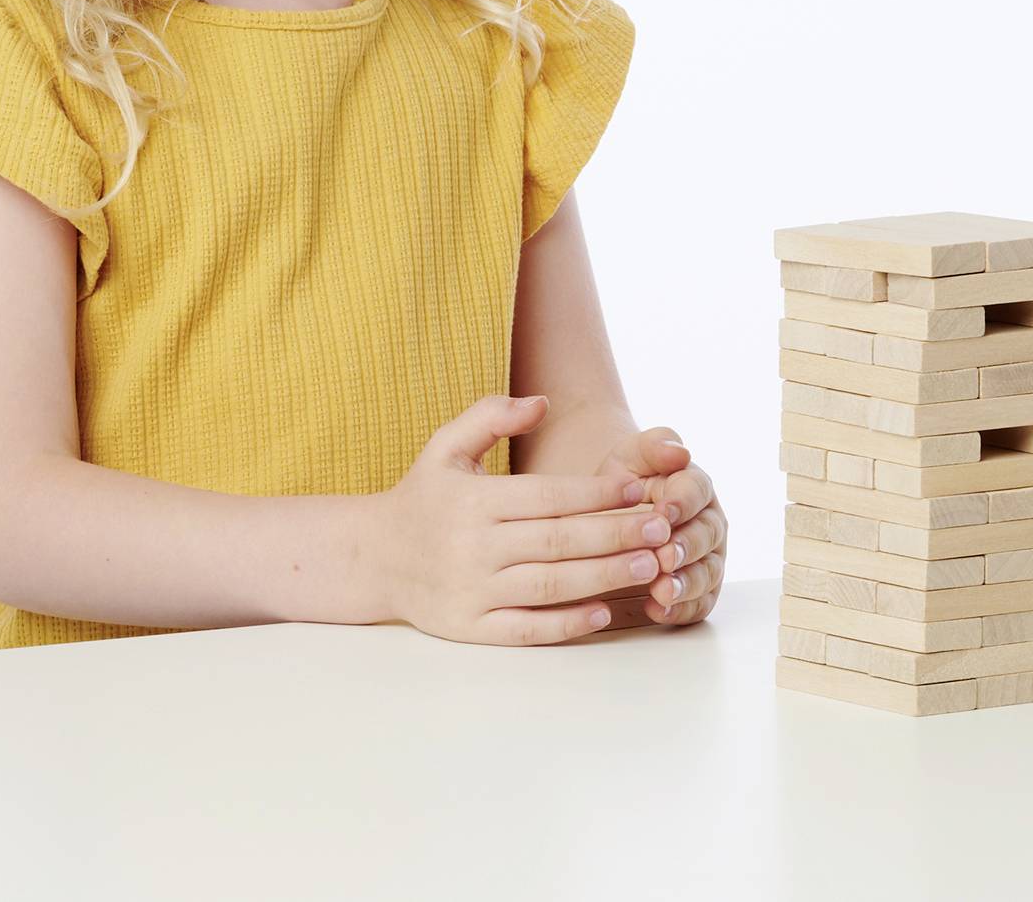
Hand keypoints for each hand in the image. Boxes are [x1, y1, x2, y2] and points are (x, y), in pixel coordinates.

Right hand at [373, 394, 674, 645]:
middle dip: (614, 535)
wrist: (370, 558)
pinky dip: (564, 625)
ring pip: (547, 586)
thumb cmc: (422, 497)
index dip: (595, 494)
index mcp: (473, 502)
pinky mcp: (469, 628)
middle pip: (556, 542)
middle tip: (661, 529)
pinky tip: (602, 613)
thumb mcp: (445, 446)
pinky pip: (524, 630)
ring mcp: (471, 591)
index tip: (638, 489)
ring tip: (649, 566)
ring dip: (602, 576)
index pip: (546, 497)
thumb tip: (542, 402)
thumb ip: (490, 416)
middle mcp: (472, 547)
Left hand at [595, 426, 728, 626]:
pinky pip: (699, 603)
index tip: (663, 513)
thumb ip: (654, 446)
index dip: (682, 503)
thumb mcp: (630, 456)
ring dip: (687, 583)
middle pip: (707, 535)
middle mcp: (708, 522)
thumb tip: (679, 451)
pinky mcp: (699, 589)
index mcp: (695, 486)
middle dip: (686, 547)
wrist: (608, 513)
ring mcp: (707, 557)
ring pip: (708, 573)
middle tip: (664, 557)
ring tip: (662, 591)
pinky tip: (659, 611)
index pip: (696, 491)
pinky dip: (682, 610)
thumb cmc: (623, 483)